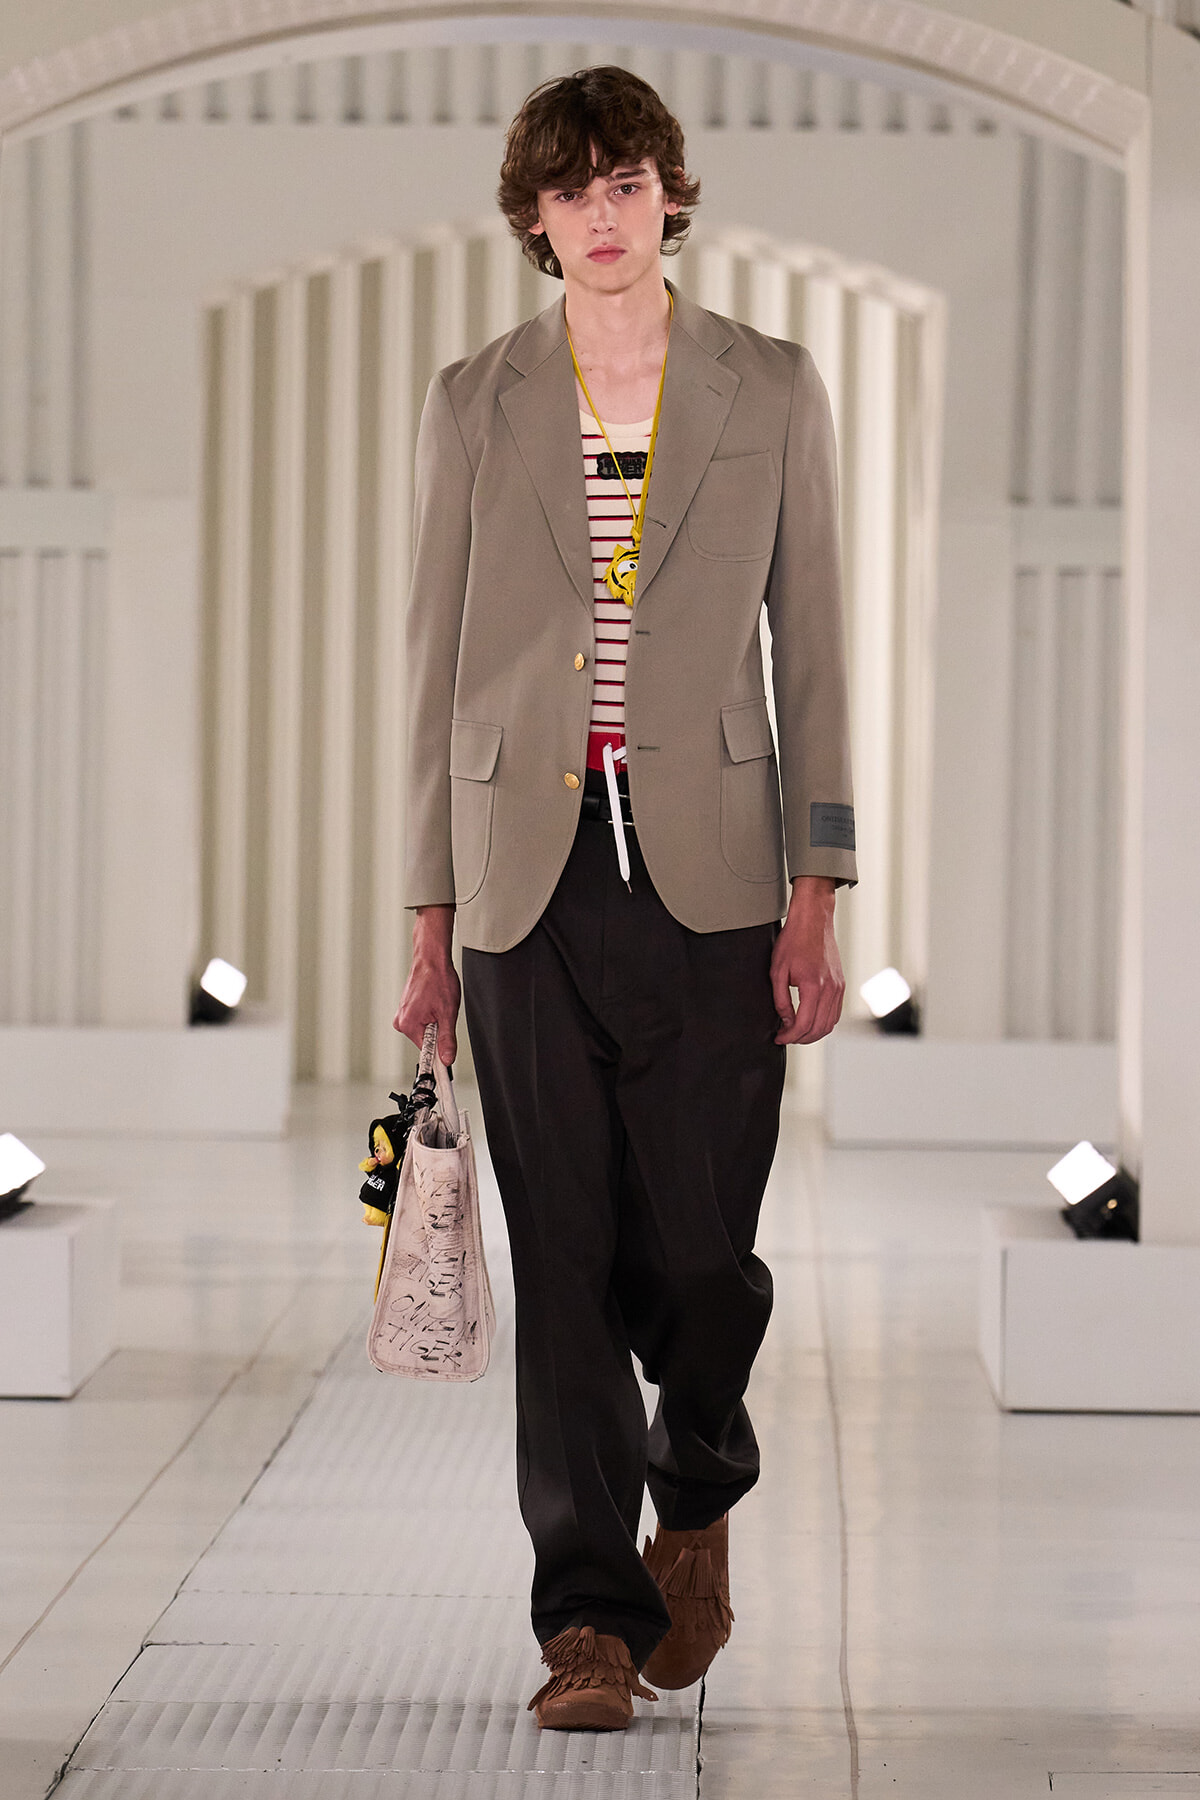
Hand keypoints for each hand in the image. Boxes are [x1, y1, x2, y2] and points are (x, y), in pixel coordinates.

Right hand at [393, 905, 459, 1063]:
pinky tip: (435, 1001)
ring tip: (439, 1004)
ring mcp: (403, 1015)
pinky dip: (431, 1015)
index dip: (438, 1061)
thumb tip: (447, 1059)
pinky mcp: (406, 1009)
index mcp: (408, 1025)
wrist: (431, 958)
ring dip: (435, 1022)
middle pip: (426, 1042)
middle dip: (438, 1033)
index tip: (444, 1076)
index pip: (426, 1054)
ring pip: (425, 1031)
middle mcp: (401, 1022)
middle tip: (444, 1014)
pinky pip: (422, 1021)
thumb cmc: (438, 980)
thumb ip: (447, 1039)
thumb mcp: (448, 1013)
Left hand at [771, 877, 843, 1045]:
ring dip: (813, 1033)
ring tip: (796, 1031)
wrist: (813, 920)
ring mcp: (839, 987)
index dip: (789, 1036)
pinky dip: (824, 1022)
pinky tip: (809, 1020)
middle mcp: (831, 989)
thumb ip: (781, 1000)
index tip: (779, 1037)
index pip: (804, 1024)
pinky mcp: (842, 984)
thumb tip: (786, 1021)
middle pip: (819, 1029)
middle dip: (801, 1038)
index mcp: (814, 986)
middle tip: (785, 1036)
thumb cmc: (793, 941)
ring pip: (830, 1024)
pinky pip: (835, 1012)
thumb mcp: (777, 971)